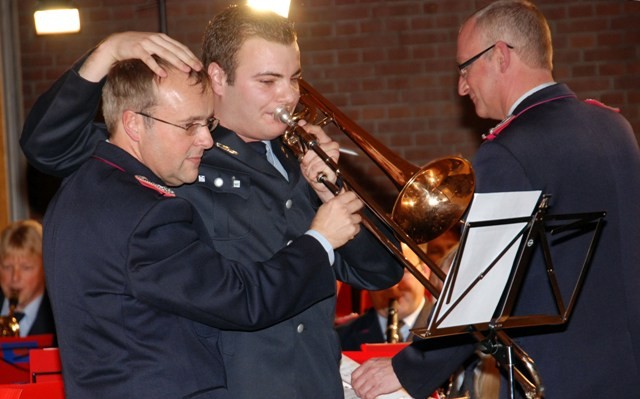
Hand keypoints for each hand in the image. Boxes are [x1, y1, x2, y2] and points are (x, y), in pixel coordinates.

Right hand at [79, 32, 201, 81]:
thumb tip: (181, 61)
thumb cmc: (138, 47)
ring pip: (165, 53)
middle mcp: (156, 38)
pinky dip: (156, 66)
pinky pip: (148, 59)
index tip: (200, 64)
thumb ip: (165, 50)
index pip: (180, 47)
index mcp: (162, 38)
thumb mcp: (154, 46)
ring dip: (177, 62)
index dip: (191, 55)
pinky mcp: (137, 50)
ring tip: (186, 70)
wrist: (116, 43)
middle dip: (188, 59)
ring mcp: (146, 43)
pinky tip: (164, 74)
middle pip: (176, 50)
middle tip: (198, 68)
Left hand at [299, 122, 339, 201]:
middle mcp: (332, 147)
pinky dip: (312, 173)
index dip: (308, 128)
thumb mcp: (306, 154)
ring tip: (312, 170)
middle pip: (313, 147)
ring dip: (309, 167)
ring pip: (314, 159)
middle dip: (306, 158)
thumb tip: (301, 123)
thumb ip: (305, 140)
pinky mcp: (333, 167)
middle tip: (307, 164)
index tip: (300, 127)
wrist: (321, 184)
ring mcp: (334, 157)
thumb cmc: (315, 169)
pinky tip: (315, 175)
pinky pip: (317, 167)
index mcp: (326, 142)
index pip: (318, 130)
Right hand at [310, 191, 362, 248]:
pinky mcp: (352, 229)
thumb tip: (343, 194)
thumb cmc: (319, 224)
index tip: (352, 200)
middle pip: (359, 203)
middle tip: (353, 209)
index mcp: (336, 203)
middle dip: (357, 206)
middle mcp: (344, 210)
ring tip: (347, 223)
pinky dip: (353, 229)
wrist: (320, 238)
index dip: (352, 197)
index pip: (351, 194)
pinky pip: (358, 227)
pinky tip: (347, 229)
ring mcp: (349, 220)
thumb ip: (335, 200)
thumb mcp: (324, 208)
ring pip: (359, 217)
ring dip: (354, 219)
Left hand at [351, 357, 402, 398]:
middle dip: (357, 390)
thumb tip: (363, 373)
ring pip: (361, 391)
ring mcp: (374, 380)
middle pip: (356, 384)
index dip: (354, 382)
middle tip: (360, 393)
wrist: (402, 368)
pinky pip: (368, 395)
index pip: (354, 375)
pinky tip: (371, 397)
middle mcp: (369, 372)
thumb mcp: (378, 361)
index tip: (356, 385)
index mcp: (368, 364)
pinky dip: (368, 398)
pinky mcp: (379, 387)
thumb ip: (369, 366)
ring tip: (365, 396)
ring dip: (362, 395)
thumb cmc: (393, 365)